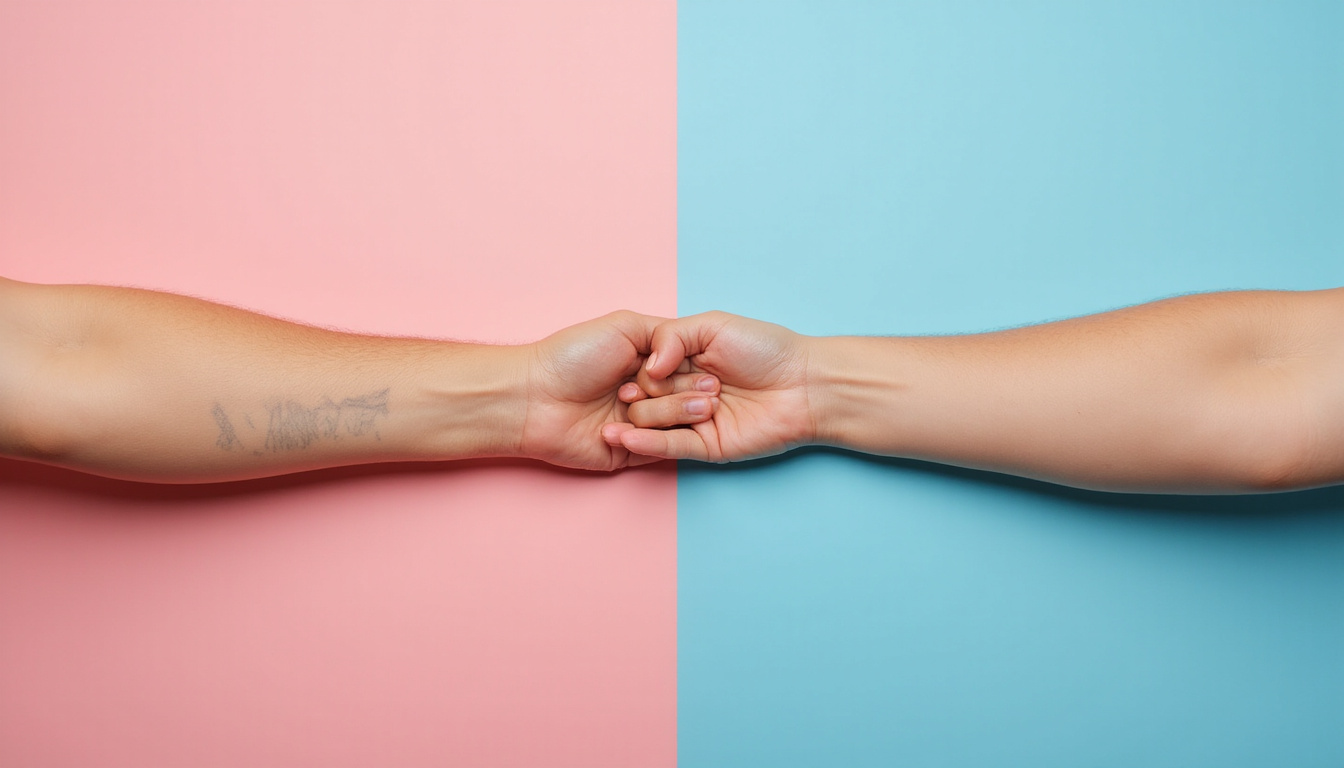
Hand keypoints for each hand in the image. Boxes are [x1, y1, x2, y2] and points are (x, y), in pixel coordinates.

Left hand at [521, 311, 719, 470]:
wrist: (533, 397)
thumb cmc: (573, 356)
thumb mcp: (624, 326)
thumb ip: (664, 334)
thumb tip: (691, 350)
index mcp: (646, 364)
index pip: (686, 371)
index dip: (698, 374)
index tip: (712, 375)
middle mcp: (645, 394)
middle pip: (685, 400)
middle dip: (693, 395)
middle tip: (707, 393)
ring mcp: (637, 424)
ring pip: (675, 426)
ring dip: (674, 414)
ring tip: (677, 407)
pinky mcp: (628, 452)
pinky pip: (655, 451)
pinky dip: (654, 439)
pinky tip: (640, 424)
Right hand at [601, 311, 815, 461]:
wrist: (805, 384)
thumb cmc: (766, 349)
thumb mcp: (713, 326)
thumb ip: (672, 336)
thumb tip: (648, 366)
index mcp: (683, 363)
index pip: (645, 370)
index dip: (643, 371)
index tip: (648, 370)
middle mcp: (683, 392)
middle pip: (644, 397)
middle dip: (655, 391)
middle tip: (684, 385)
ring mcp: (693, 422)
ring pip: (653, 422)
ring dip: (657, 413)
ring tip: (687, 406)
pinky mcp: (706, 447)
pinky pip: (670, 448)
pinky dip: (647, 443)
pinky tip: (626, 437)